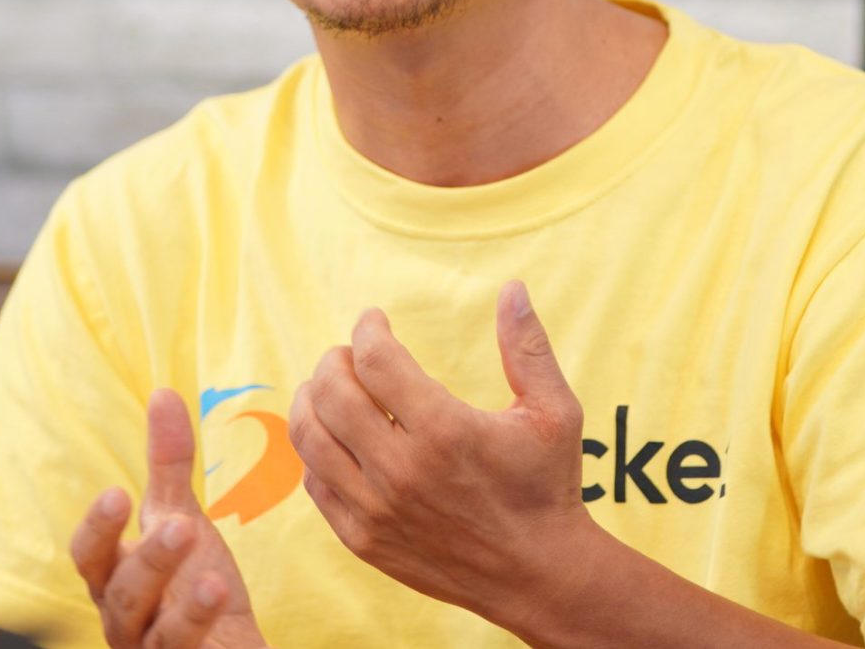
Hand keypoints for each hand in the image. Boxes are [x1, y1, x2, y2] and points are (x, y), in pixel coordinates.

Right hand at [70, 388, 269, 648]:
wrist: (227, 648)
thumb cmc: (191, 584)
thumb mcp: (181, 519)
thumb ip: (168, 465)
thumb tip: (163, 392)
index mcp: (116, 578)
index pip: (89, 556)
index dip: (98, 528)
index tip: (117, 492)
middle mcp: (127, 620)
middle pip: (123, 595)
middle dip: (149, 561)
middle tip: (182, 527)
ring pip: (158, 637)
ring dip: (185, 610)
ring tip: (213, 579)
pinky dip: (206, 637)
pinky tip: (228, 609)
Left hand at [288, 280, 595, 623]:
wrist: (538, 575)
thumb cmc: (548, 487)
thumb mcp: (554, 412)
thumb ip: (528, 347)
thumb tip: (513, 288)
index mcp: (444, 430)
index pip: (374, 359)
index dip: (367, 329)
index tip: (374, 321)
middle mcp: (402, 470)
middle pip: (331, 392)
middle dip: (334, 359)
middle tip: (350, 354)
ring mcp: (376, 509)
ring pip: (310, 437)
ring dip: (312, 400)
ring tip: (332, 388)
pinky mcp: (363, 539)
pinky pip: (315, 483)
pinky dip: (317, 450)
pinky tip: (339, 437)